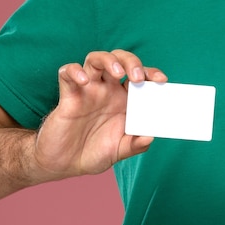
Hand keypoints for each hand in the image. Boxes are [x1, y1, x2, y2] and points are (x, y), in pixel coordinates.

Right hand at [31, 50, 167, 181]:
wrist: (64, 164)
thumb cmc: (93, 153)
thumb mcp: (119, 152)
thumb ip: (134, 145)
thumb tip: (149, 137)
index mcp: (124, 100)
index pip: (140, 76)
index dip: (151, 73)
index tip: (161, 80)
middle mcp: (107, 91)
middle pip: (119, 60)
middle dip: (131, 62)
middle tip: (138, 78)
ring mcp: (87, 90)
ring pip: (95, 59)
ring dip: (107, 60)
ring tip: (117, 72)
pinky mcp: (68, 95)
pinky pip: (67, 73)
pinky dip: (74, 71)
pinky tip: (84, 82)